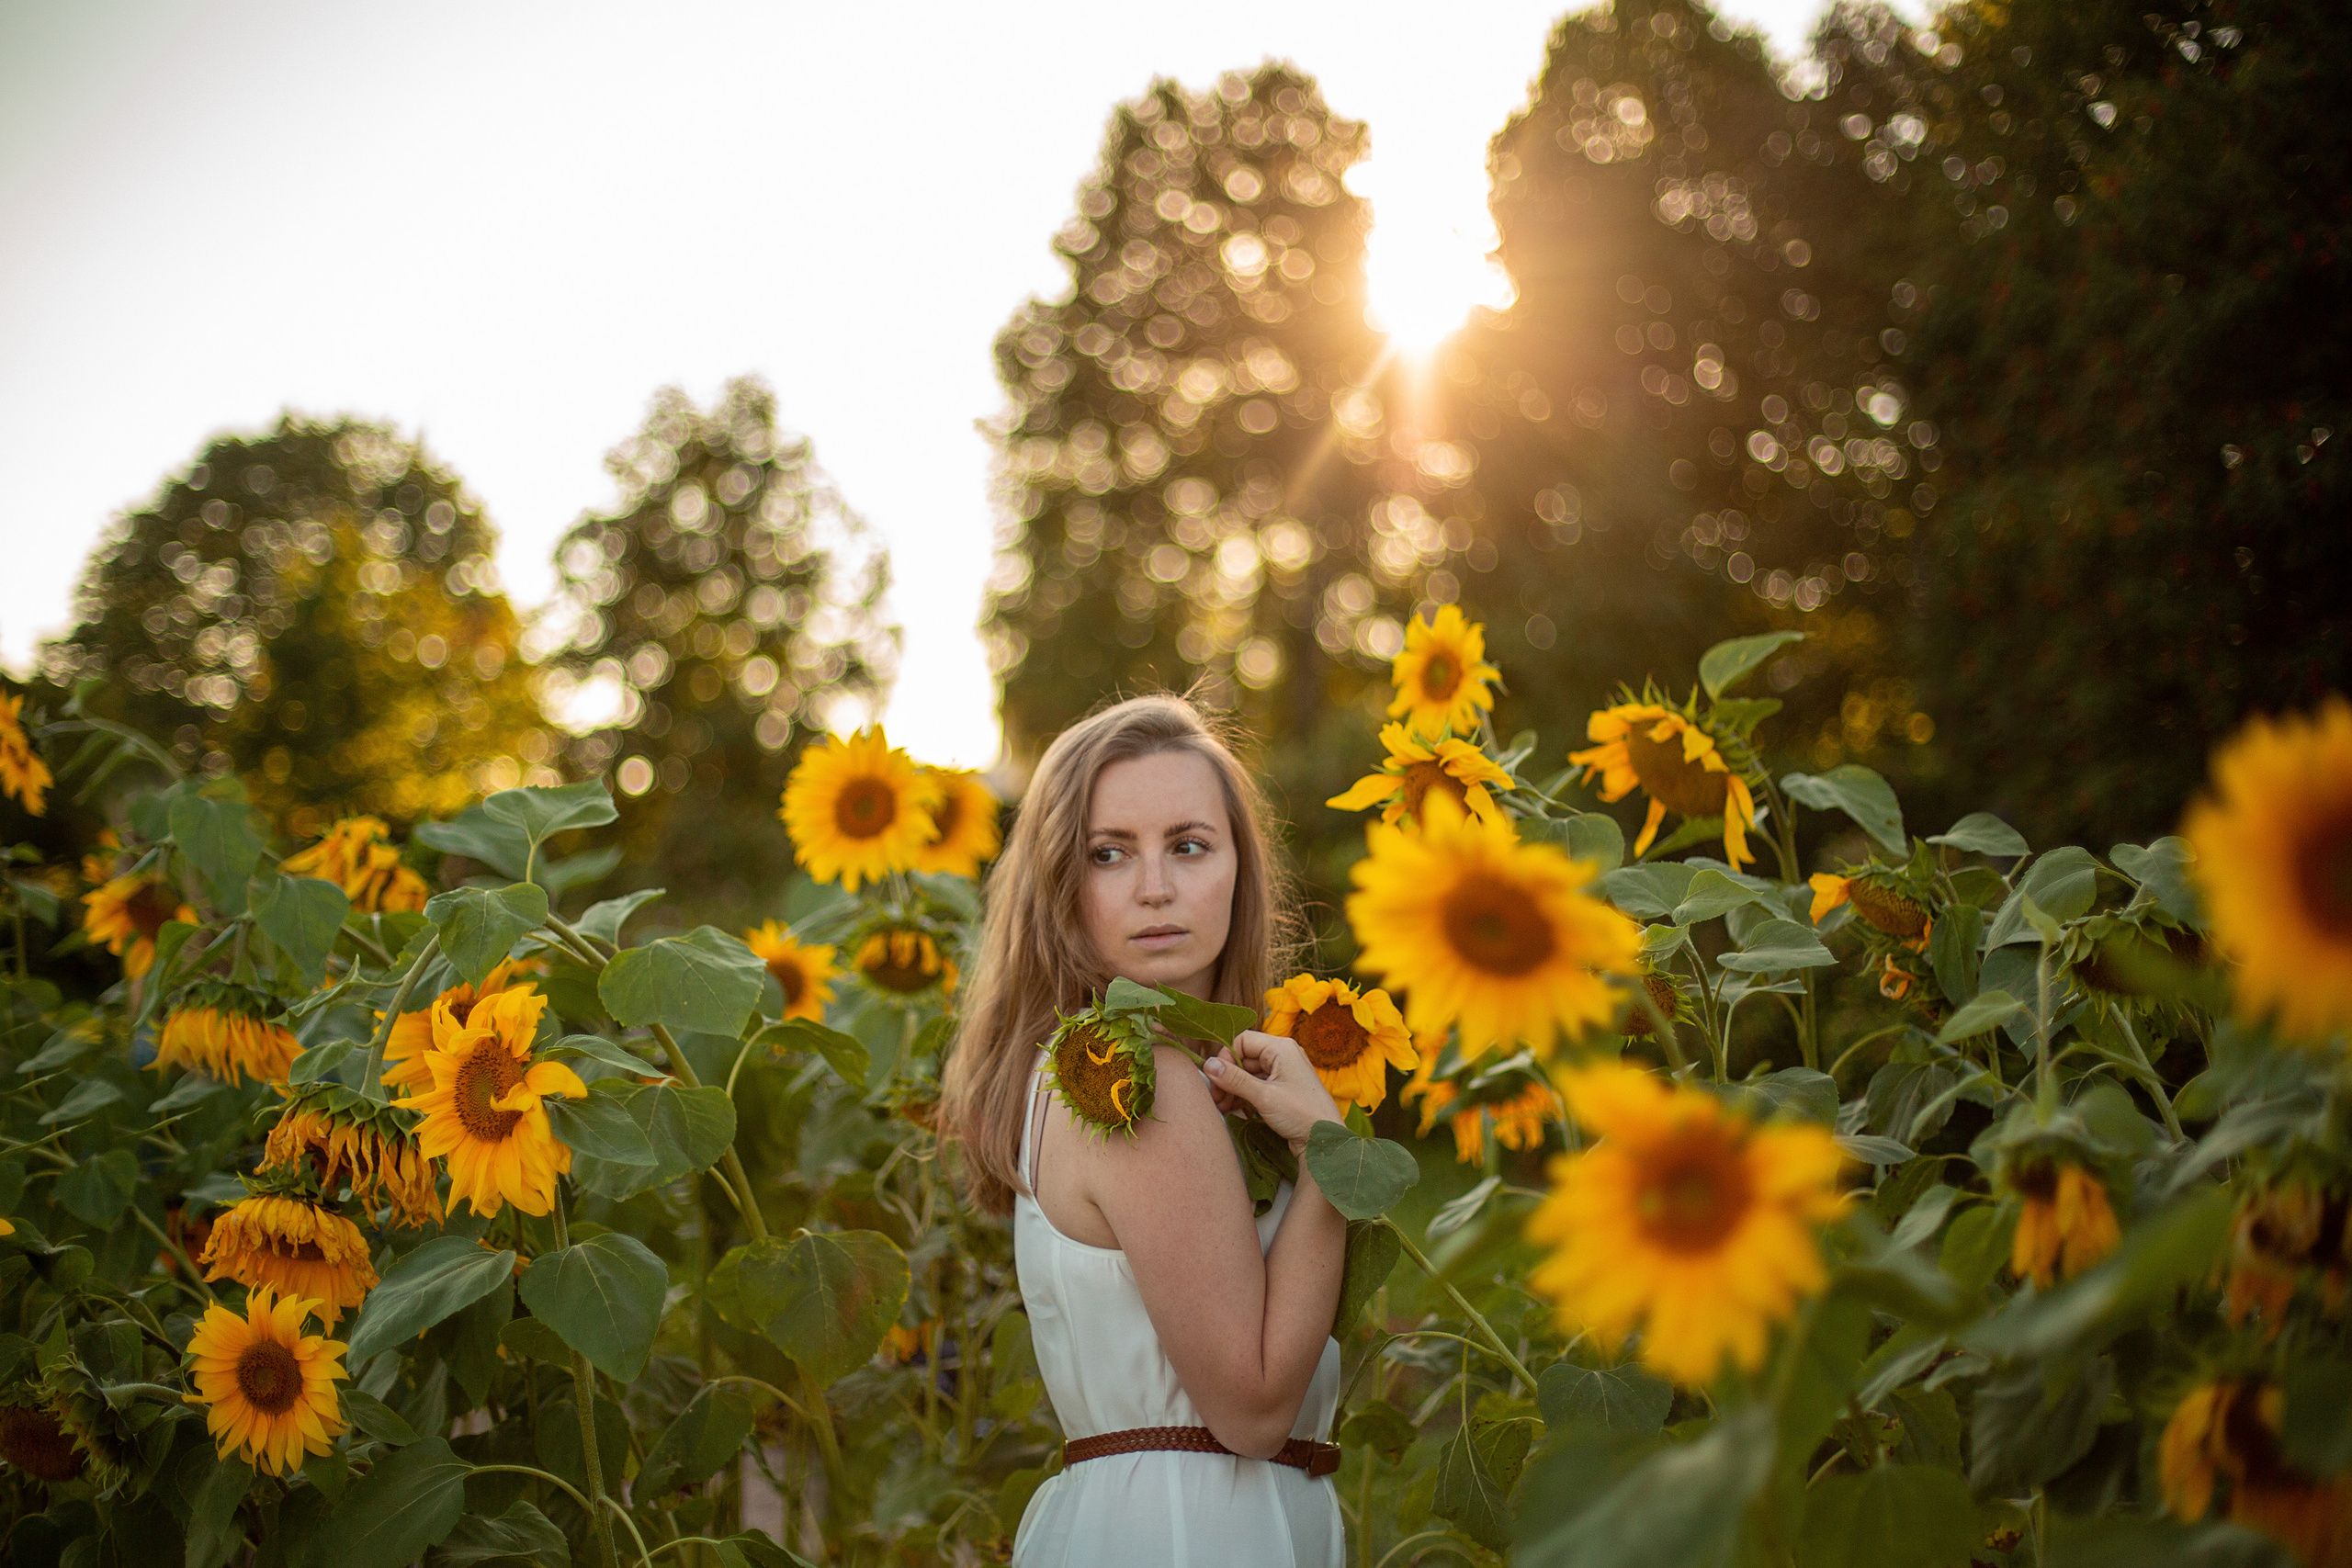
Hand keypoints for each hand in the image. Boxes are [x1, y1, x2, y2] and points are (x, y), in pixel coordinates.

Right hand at [1202, 1030, 1342, 1152]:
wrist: (1324, 1141)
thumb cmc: (1301, 1114)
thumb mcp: (1264, 1096)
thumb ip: (1235, 1079)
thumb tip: (1208, 1065)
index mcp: (1281, 1048)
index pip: (1242, 1041)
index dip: (1227, 1058)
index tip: (1217, 1079)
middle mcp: (1282, 1056)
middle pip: (1243, 1058)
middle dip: (1227, 1078)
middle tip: (1217, 1099)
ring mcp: (1282, 1073)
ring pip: (1247, 1074)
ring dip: (1233, 1089)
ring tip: (1223, 1108)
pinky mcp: (1281, 1089)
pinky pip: (1255, 1086)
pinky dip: (1243, 1096)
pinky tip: (1234, 1110)